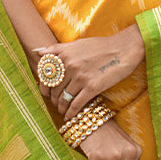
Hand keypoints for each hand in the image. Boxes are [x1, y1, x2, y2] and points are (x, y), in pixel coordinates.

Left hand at [31, 24, 145, 119]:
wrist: (124, 49)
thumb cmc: (101, 45)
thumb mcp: (77, 43)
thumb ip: (56, 49)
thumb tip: (36, 51)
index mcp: (64, 54)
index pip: (45, 75)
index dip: (43, 87)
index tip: (46, 93)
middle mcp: (70, 65)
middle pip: (54, 88)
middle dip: (53, 99)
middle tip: (55, 104)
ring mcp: (80, 77)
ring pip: (64, 98)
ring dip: (61, 107)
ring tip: (62, 111)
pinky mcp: (92, 87)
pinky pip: (76, 104)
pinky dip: (71, 112)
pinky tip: (70, 116)